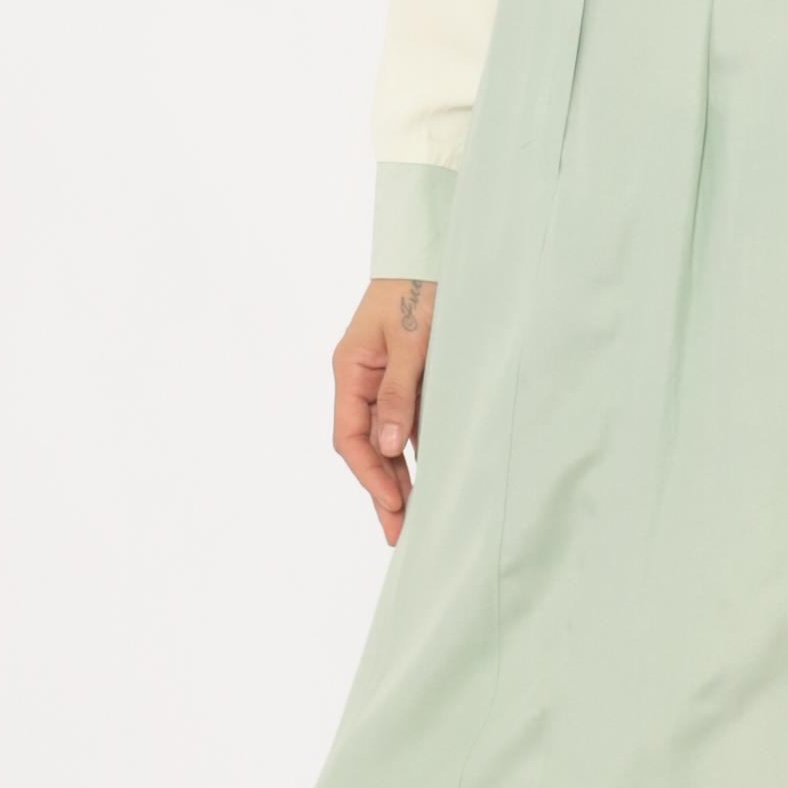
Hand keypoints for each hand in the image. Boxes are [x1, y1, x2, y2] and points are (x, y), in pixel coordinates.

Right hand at [332, 275, 434, 544]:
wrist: (438, 256)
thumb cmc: (419, 288)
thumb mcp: (411, 341)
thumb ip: (399, 392)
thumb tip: (388, 446)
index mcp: (351, 370)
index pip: (349, 435)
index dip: (369, 474)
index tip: (393, 503)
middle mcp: (364, 380)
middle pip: (366, 446)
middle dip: (382, 490)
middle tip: (399, 532)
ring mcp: (388, 381)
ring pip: (389, 439)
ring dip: (401, 476)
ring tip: (415, 516)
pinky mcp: (412, 378)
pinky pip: (411, 422)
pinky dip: (419, 451)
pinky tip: (432, 477)